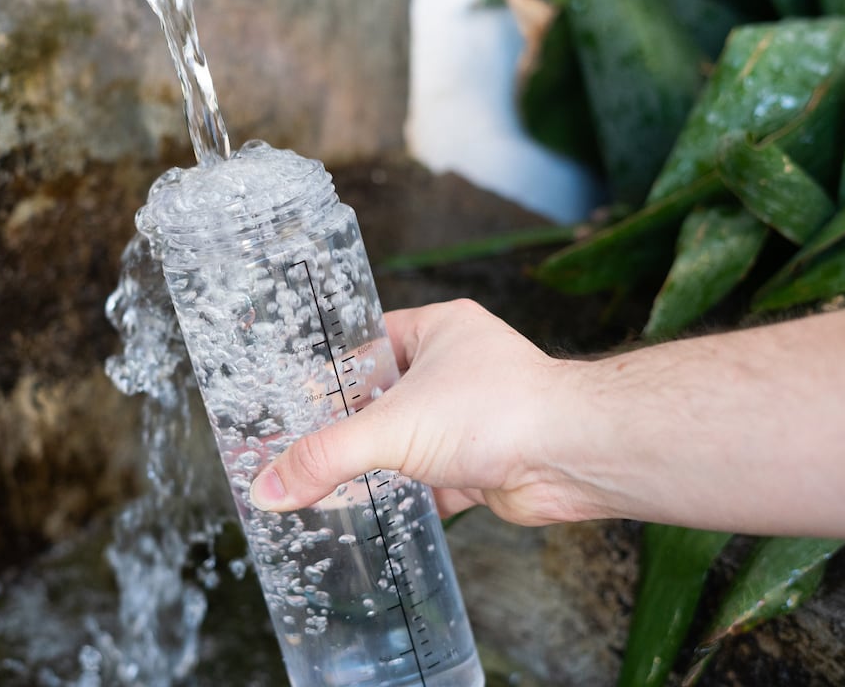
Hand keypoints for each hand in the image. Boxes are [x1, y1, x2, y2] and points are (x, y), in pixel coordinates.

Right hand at [248, 299, 601, 525]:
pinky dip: (405, 497)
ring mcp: (472, 417)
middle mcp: (457, 369)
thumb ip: (327, 458)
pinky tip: (371, 514)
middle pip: (383, 398)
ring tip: (324, 483)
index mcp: (438, 330)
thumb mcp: (392, 429)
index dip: (329, 372)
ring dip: (376, 464)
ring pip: (408, 441)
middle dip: (347, 426)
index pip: (366, 343)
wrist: (574, 458)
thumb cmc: (501, 412)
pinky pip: (431, 479)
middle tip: (299, 446)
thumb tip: (270, 487)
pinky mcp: (483, 463)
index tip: (292, 399)